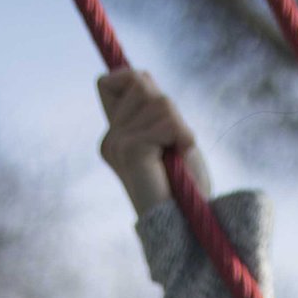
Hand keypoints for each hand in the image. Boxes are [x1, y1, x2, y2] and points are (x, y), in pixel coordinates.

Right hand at [98, 67, 207, 216]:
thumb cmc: (182, 184)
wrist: (187, 224)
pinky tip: (178, 158)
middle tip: (172, 144)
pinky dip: (182, 136)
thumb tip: (138, 74)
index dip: (138, 83)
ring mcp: (117, 144)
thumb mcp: (166, 131)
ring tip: (176, 155)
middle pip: (139, 82)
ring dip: (178, 125)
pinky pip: (166, 120)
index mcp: (115, 136)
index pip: (114, 80)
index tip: (159, 115)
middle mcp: (110, 140)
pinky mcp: (130, 149)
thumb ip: (149, 104)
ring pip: (158, 101)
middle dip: (167, 108)